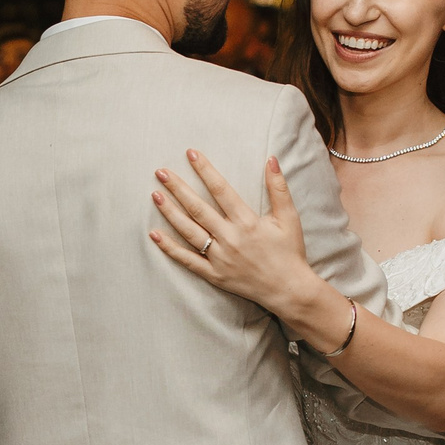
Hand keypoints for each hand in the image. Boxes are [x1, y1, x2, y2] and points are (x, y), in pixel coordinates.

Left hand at [150, 150, 320, 319]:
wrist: (289, 290)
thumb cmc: (290, 252)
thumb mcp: (289, 217)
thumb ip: (278, 188)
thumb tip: (271, 158)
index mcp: (247, 222)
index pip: (221, 190)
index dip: (205, 170)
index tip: (190, 154)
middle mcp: (230, 238)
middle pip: (198, 208)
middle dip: (178, 188)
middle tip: (161, 172)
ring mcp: (220, 258)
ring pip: (189, 232)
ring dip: (170, 212)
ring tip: (155, 195)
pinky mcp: (214, 275)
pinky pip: (188, 261)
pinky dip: (170, 249)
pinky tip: (154, 235)